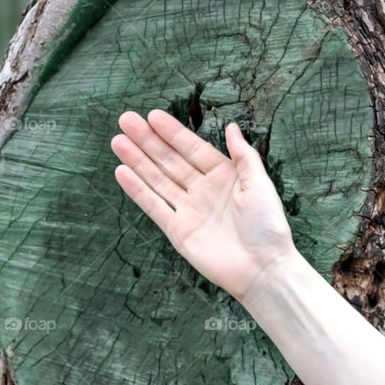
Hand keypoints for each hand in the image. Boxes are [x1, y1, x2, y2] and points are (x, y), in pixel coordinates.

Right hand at [110, 109, 297, 300]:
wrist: (262, 268)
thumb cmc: (267, 226)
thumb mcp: (259, 184)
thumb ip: (243, 155)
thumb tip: (231, 126)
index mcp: (223, 175)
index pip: (192, 148)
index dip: (172, 132)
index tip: (152, 115)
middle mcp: (202, 190)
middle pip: (169, 160)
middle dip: (147, 141)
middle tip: (125, 120)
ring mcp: (188, 210)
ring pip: (157, 179)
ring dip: (137, 161)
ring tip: (117, 141)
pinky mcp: (177, 231)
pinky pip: (154, 206)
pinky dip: (137, 190)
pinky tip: (122, 173)